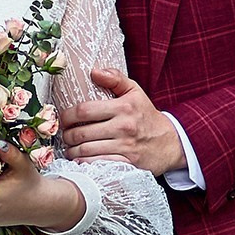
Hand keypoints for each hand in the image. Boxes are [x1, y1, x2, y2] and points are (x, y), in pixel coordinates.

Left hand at [60, 64, 185, 176]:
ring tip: (70, 148)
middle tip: (65, 135)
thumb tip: (94, 71)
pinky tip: (81, 159)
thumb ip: (115, 79)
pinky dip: (84, 163)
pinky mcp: (127, 163)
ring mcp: (125, 147)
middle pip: (81, 132)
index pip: (84, 110)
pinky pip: (97, 164)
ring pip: (86, 150)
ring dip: (72, 151)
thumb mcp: (135, 92)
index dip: (67, 115)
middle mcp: (124, 127)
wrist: (170, 142)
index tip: (64, 119)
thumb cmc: (147, 116)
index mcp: (123, 107)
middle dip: (67, 135)